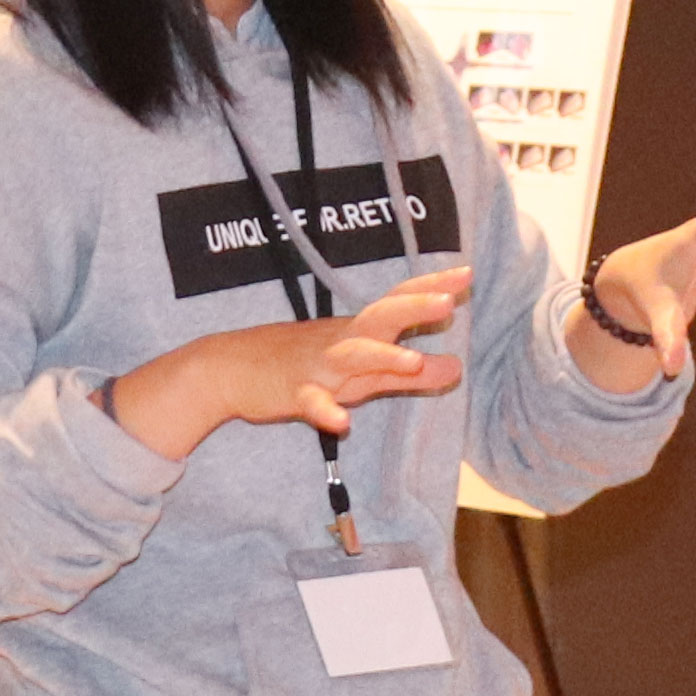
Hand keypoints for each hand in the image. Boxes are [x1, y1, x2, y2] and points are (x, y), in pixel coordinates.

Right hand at [107, 267, 467, 459]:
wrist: (229, 368)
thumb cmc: (302, 365)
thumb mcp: (360, 372)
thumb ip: (407, 374)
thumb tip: (459, 367)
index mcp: (359, 332)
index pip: (399, 303)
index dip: (431, 286)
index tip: (466, 273)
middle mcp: (342, 341)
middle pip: (380, 319)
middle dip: (413, 309)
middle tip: (448, 299)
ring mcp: (317, 365)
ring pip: (352, 358)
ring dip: (383, 358)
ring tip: (414, 362)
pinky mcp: (292, 392)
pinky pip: (311, 402)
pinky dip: (325, 411)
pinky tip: (342, 422)